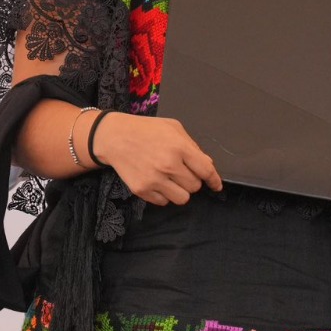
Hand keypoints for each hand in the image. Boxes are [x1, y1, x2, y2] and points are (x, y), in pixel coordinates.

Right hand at [92, 113, 222, 204]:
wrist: (114, 137)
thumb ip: (192, 146)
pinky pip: (164, 202)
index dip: (214, 180)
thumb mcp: (173, 128)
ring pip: (182, 198)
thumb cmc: (146, 130)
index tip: (216, 186)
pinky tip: (157, 181)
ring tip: (170, 178)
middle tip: (181, 171)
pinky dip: (164, 195)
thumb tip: (207, 165)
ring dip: (180, 190)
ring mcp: (154, 180)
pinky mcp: (142, 190)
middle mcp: (168, 165)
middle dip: (192, 180)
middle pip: (195, 186)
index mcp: (179, 148)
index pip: (206, 171)